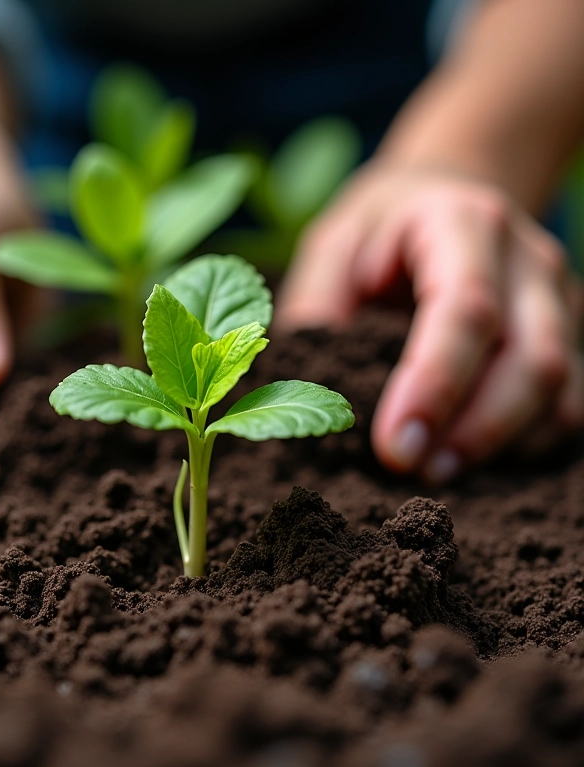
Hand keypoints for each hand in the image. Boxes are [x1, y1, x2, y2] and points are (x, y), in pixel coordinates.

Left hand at [277, 165, 583, 481]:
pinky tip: (478, 457)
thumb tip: (306, 391)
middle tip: (414, 472)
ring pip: (559, 386)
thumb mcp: (331, 248)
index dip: (434, 385)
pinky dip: (530, 440)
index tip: (394, 448)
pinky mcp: (570, 332)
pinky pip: (570, 400)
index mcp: (463, 223)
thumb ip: (318, 309)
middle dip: (475, 429)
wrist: (444, 196)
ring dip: (503, 442)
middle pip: (530, 357)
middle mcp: (527, 258)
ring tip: (438, 472)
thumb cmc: (378, 230)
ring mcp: (560, 295)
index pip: (465, 310)